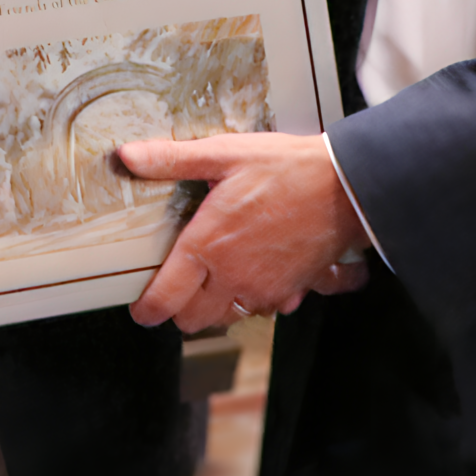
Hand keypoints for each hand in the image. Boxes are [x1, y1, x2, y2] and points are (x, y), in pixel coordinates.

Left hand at [117, 131, 367, 329]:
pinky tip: (255, 270)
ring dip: (217, 305)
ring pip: (227, 318)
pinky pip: (263, 309)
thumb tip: (128, 156)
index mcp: (208, 248)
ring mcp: (265, 290)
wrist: (347, 187)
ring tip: (217, 274)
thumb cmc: (287, 169)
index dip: (147, 309)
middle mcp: (234, 278)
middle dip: (180, 309)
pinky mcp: (292, 292)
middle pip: (192, 320)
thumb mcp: (223, 154)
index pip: (165, 299)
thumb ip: (172, 159)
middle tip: (178, 286)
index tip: (141, 307)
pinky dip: (254, 299)